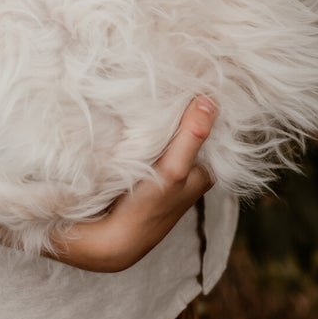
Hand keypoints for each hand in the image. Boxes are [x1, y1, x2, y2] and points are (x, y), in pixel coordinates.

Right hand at [44, 96, 216, 272]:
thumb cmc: (147, 208)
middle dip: (173, 109)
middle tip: (160, 80)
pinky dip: (139, 128)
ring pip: (163, 134)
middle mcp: (186, 172)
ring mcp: (162, 171)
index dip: (195, 104)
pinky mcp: (140, 171)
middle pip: (183, 129)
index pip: (205, 128)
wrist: (108, 239)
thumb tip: (209, 100)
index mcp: (202, 172)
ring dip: (153, 118)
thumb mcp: (173, 170)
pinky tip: (127, 116)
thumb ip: (191, 137)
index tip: (183, 79)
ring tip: (143, 93)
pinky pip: (145, 141)